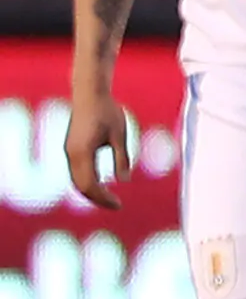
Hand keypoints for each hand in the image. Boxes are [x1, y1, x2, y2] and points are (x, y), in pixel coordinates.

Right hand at [65, 93, 131, 209]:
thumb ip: (121, 158)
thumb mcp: (120, 135)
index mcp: (82, 152)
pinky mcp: (71, 147)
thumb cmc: (107, 111)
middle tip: (117, 205)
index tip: (119, 205)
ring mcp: (69, 151)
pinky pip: (76, 172)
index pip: (90, 185)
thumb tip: (124, 181)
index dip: (103, 198)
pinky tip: (102, 184)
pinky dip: (87, 182)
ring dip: (91, 192)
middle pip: (80, 186)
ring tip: (110, 198)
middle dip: (97, 198)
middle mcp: (71, 154)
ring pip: (76, 180)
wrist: (89, 93)